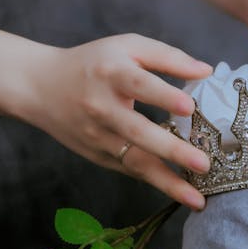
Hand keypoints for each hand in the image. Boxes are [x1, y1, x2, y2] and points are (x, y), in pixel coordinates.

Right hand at [21, 34, 212, 206]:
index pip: (139, 84)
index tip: (189, 107)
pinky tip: (183, 194)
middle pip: (138, 132)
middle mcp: (102, 107)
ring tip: (198, 200)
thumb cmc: (94, 64)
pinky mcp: (100, 157)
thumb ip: (166, 56)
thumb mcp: (126, 48)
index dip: (163, 95)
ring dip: (168, 183)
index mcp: (111, 73)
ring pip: (136, 162)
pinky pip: (133, 171)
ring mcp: (100, 137)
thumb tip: (206, 71)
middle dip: (171, 150)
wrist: (41, 87)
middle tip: (203, 165)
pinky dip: (158, 182)